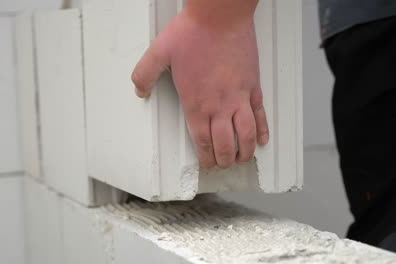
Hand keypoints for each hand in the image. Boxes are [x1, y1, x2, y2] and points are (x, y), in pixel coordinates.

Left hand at [131, 0, 268, 168]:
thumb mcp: (159, 53)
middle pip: (226, 144)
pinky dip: (262, 129)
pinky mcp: (253, 86)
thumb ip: (144, 75)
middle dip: (224, 160)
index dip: (206, 157)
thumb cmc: (193, 33)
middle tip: (223, 164)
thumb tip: (139, 91)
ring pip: (246, 134)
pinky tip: (262, 138)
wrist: (219, 16)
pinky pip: (260, 114)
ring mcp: (239, 97)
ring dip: (245, 151)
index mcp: (196, 104)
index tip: (206, 163)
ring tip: (242, 158)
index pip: (203, 141)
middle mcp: (219, 106)